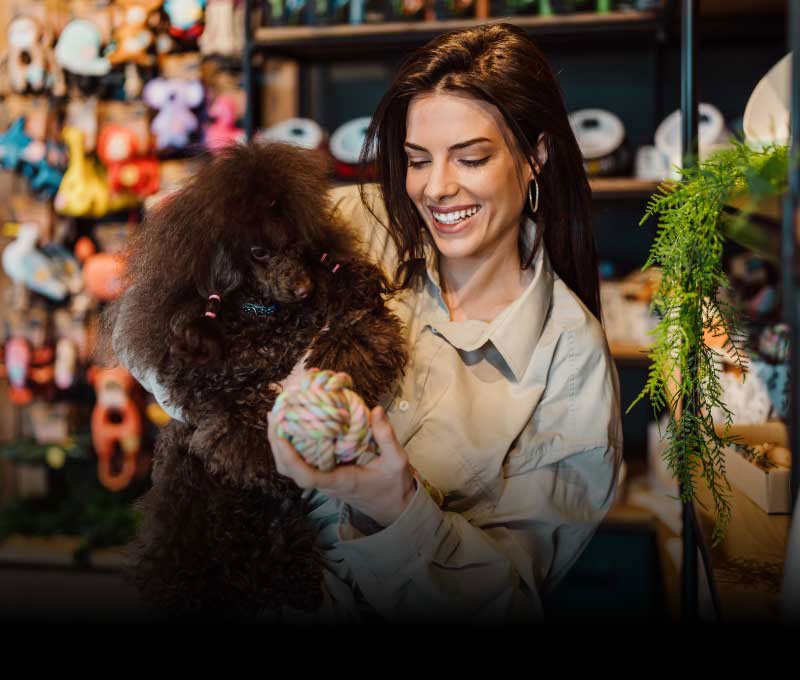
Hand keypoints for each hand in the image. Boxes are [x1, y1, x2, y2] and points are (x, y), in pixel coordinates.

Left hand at [266, 405, 416, 527]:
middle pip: (289, 470)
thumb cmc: (393, 486)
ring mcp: (322, 479)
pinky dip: (291, 443)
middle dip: (277, 444)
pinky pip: (300, 460)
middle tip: (274, 414)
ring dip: (280, 443)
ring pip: (291, 467)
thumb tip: (375, 410)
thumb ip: (386, 437)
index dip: (290, 457)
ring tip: (277, 414)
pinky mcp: (323, 473)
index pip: (307, 476)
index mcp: (340, 482)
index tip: (281, 434)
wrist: (392, 506)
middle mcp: (325, 482)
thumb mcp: (396, 461)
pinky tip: (292, 424)